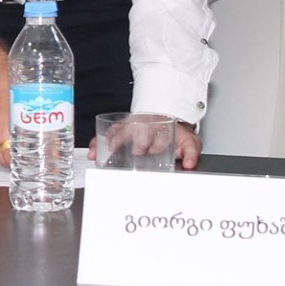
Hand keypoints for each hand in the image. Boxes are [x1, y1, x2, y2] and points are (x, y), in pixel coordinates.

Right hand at [86, 119, 202, 169]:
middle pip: (136, 129)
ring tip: (102, 152)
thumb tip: (190, 163)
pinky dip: (99, 141)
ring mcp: (133, 126)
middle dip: (132, 140)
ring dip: (110, 141)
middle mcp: (145, 125)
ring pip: (119, 130)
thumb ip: (191, 153)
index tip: (150, 150)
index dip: (155, 141)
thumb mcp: (189, 143)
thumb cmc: (177, 136)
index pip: (158, 134)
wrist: (169, 122)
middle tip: (129, 151)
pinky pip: (109, 133)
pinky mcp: (122, 129)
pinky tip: (93, 150)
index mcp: (162, 128)